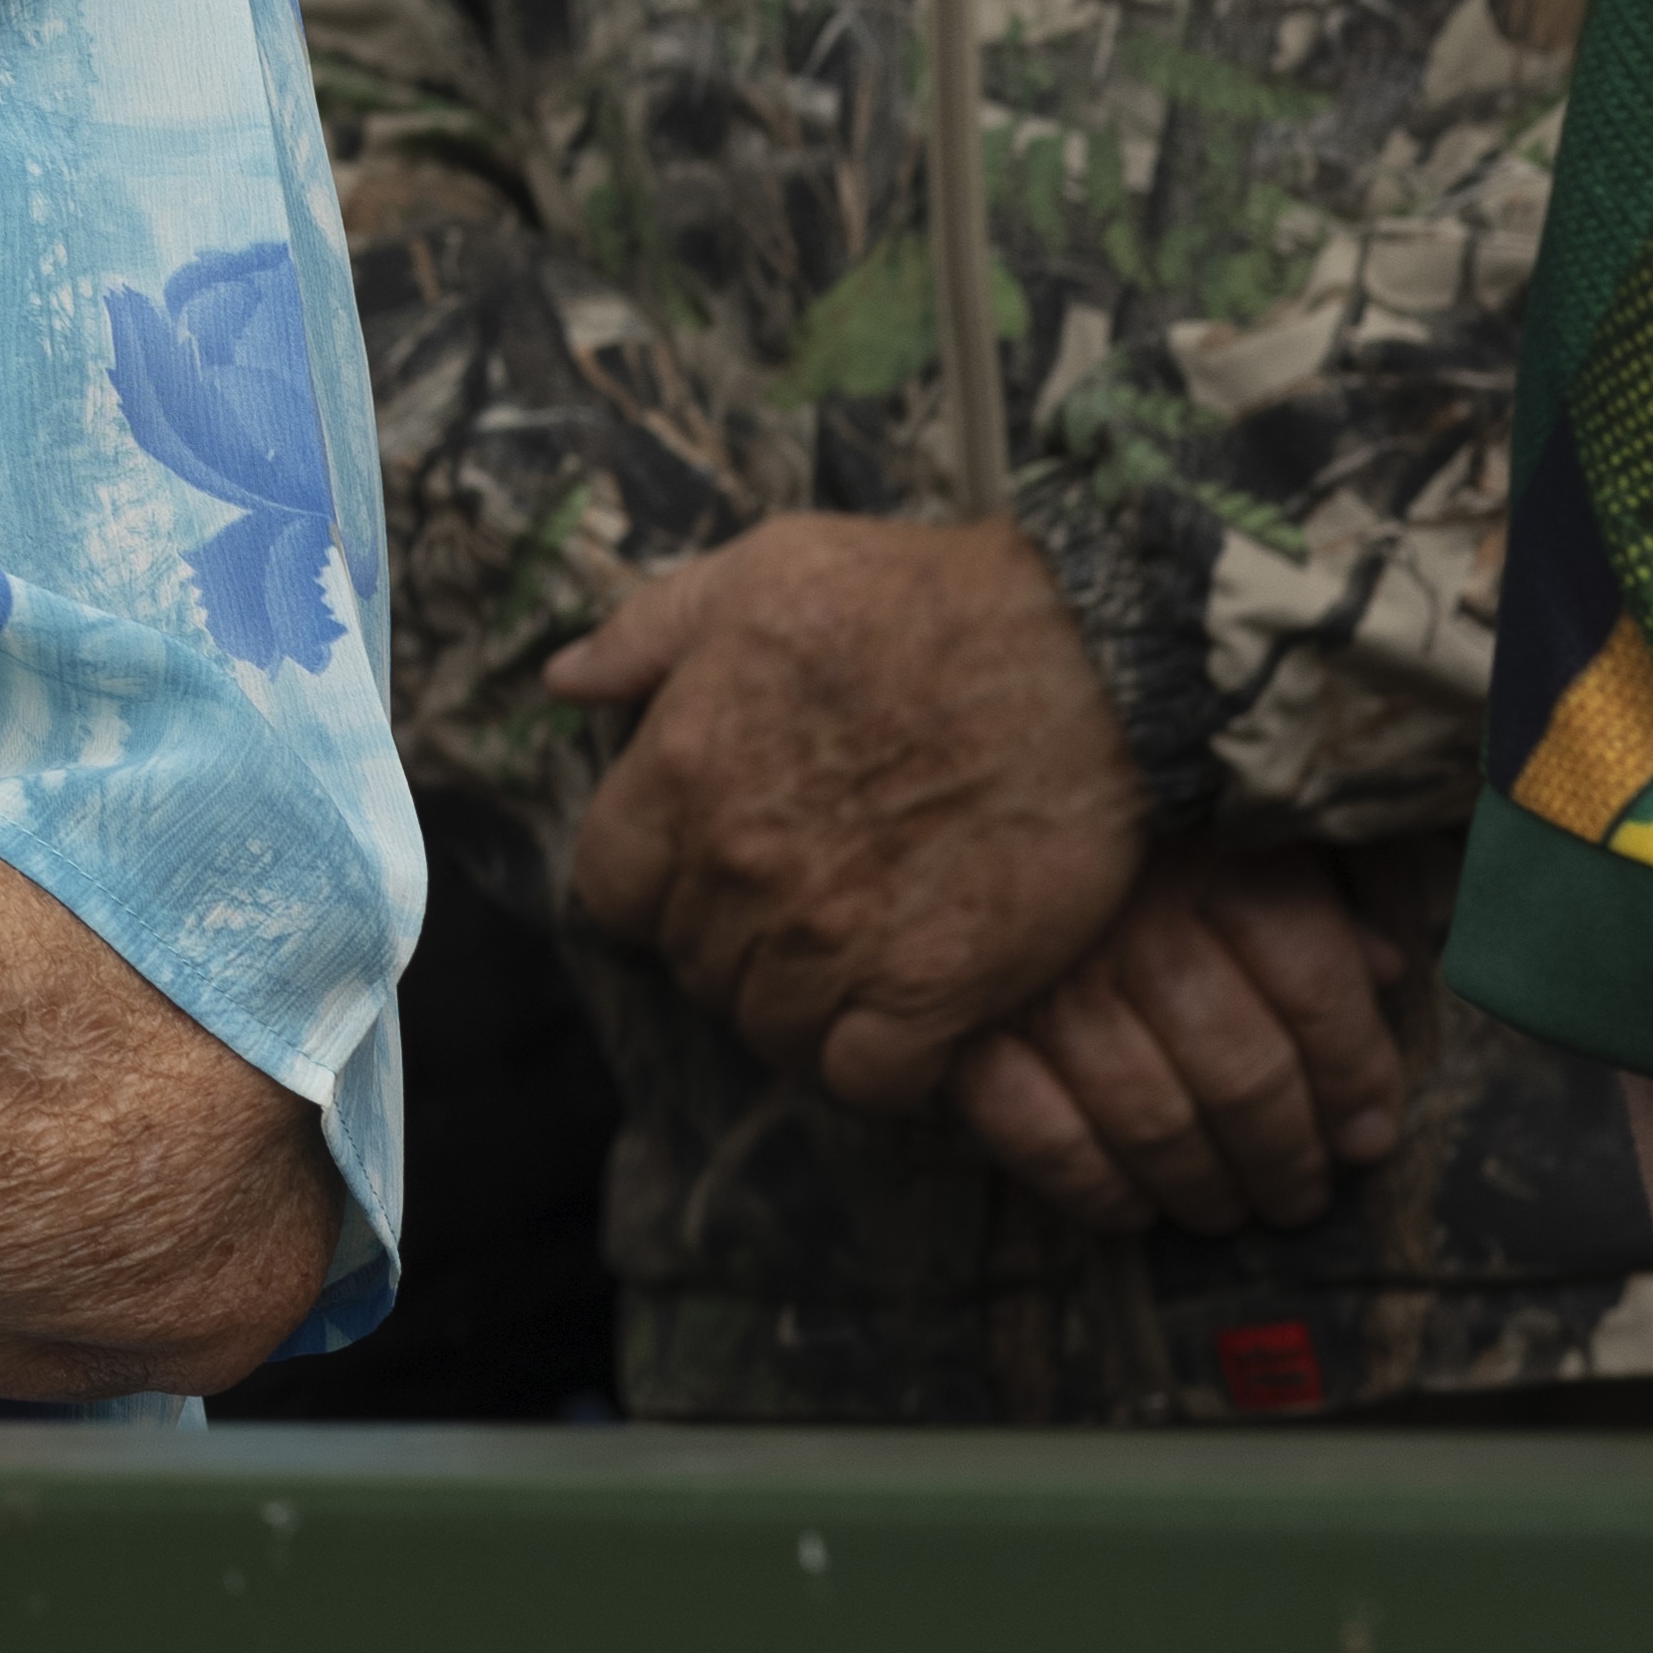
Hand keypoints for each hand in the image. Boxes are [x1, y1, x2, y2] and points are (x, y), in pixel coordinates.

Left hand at [554, 514, 1143, 1107]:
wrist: (1087, 659)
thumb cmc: (922, 601)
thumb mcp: (761, 573)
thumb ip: (648, 634)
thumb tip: (565, 679)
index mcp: (682, 768)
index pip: (608, 888)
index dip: (649, 889)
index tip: (697, 876)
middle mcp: (741, 866)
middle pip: (692, 965)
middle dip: (729, 947)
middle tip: (792, 918)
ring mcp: (835, 935)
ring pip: (771, 1029)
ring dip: (799, 1010)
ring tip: (846, 969)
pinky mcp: (933, 989)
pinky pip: (866, 1078)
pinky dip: (877, 1065)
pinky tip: (905, 1020)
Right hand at [945, 843, 1416, 1238]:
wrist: (935, 778)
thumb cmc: (1119, 806)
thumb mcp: (1244, 812)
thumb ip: (1331, 877)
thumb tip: (1390, 967)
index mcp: (1209, 854)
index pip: (1316, 989)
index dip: (1359, 1079)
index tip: (1369, 1135)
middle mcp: (1128, 918)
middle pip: (1243, 1072)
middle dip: (1288, 1155)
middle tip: (1302, 1194)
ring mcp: (1035, 976)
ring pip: (1153, 1117)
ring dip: (1203, 1185)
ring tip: (1227, 1208)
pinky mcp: (955, 1023)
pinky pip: (1037, 1132)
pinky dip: (1092, 1186)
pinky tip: (1130, 1205)